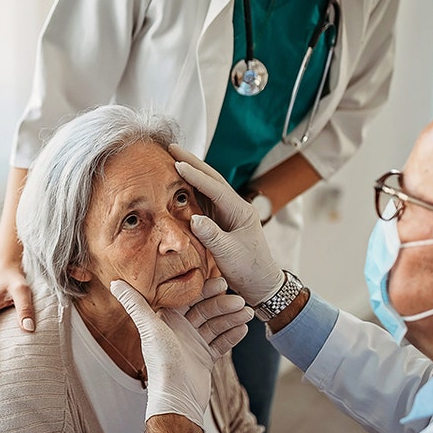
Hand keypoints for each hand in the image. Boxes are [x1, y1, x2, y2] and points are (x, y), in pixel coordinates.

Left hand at [110, 277, 252, 426]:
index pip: (188, 299)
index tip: (221, 282)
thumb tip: (114, 282)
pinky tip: (243, 329)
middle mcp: (179, 330)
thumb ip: (134, 303)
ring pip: (216, 325)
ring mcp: (193, 344)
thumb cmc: (162, 363)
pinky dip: (232, 336)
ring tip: (246, 313)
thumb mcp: (149, 328)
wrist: (178, 398)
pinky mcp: (204, 358)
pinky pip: (221, 343)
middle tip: (238, 300)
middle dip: (222, 305)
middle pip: (205, 311)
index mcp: (167, 321)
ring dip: (231, 318)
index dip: (205, 290)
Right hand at [170, 144, 285, 305]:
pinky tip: (179, 183)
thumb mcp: (229, 254)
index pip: (215, 187)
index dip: (195, 175)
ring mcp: (229, 213)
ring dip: (191, 172)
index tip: (177, 163)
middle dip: (192, 162)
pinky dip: (191, 188)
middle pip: (212, 179)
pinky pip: (205, 200)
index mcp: (241, 211)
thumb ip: (212, 236)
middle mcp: (236, 207)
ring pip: (208, 186)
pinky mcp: (223, 221)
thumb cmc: (248, 270)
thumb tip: (194, 219)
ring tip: (172, 158)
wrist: (261, 285)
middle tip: (171, 148)